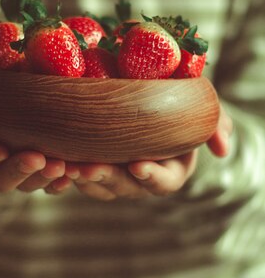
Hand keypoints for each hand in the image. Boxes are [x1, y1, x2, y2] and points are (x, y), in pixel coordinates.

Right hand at [0, 67, 71, 193]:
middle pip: (1, 181)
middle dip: (19, 171)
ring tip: (61, 166)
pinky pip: (54, 183)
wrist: (12, 85)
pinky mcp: (45, 168)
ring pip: (30, 185)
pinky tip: (76, 172)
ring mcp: (21, 171)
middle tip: (36, 159)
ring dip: (44, 178)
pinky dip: (65, 181)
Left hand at [48, 102, 232, 201]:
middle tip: (90, 167)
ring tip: (68, 166)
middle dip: (108, 178)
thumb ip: (215, 123)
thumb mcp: (201, 105)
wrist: (145, 89)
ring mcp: (115, 174)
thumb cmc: (177, 98)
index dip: (152, 176)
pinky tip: (54, 162)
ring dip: (83, 179)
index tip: (138, 163)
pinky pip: (78, 177)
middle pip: (125, 188)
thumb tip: (223, 149)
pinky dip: (66, 173)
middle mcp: (141, 177)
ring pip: (98, 187)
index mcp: (170, 169)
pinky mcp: (92, 164)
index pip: (164, 182)